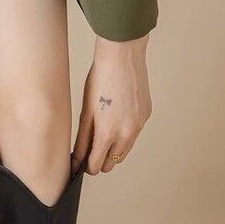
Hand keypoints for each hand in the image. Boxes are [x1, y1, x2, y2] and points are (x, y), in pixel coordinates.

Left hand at [72, 35, 152, 175]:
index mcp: (108, 134)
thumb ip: (83, 140)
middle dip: (101, 159)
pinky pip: (134, 134)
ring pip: (124, 151)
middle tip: (92, 147)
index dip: (88, 166)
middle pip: (112, 163)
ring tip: (104, 131)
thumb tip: (77, 160)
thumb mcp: (86, 112)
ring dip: (113, 149)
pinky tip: (117, 116)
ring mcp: (139, 126)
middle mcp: (126, 134)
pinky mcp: (146, 116)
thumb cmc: (101, 80)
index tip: (83, 162)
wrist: (122, 57)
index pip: (97, 166)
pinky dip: (125, 133)